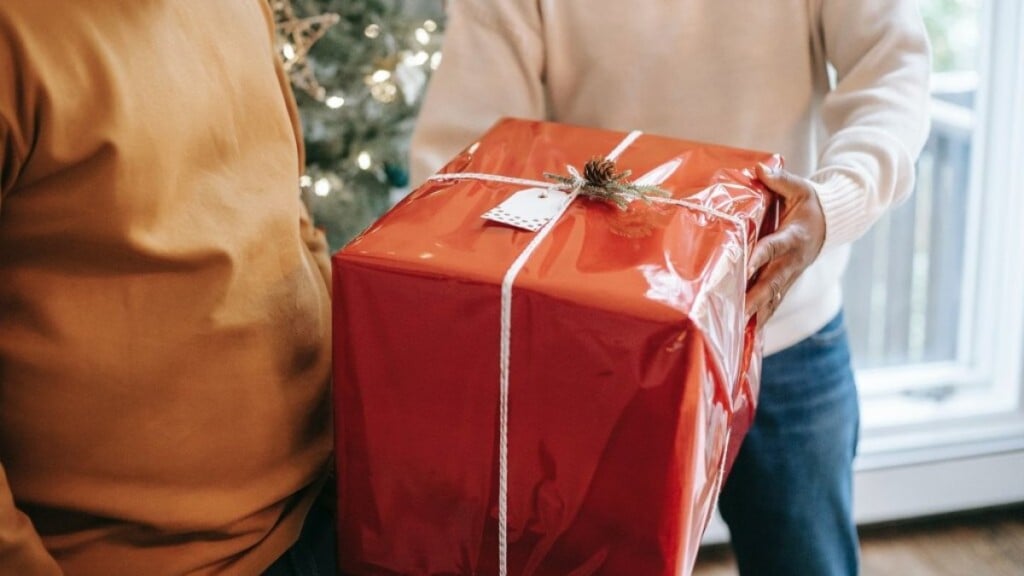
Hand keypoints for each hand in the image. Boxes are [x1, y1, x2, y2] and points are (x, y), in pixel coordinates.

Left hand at [745, 163, 825, 324]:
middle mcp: (793, 262)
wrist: (830, 224)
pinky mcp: (786, 285)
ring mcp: (790, 277)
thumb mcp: (800, 187)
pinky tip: (743, 336)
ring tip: (735, 332)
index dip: (759, 255)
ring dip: (754, 315)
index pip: (774, 247)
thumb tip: (760, 168)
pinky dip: (759, 321)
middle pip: (771, 282)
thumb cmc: (809, 203)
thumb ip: (780, 180)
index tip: (745, 263)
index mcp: (794, 237)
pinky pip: (772, 306)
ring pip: (771, 300)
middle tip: (735, 311)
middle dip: (754, 298)